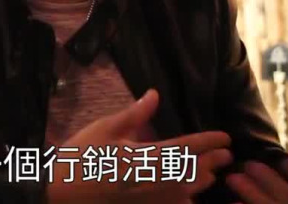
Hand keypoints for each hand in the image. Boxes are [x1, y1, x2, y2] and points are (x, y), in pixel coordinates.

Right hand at [47, 89, 233, 202]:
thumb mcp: (104, 129)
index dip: (210, 141)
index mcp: (146, 156)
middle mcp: (154, 180)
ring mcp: (149, 200)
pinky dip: (185, 200)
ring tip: (212, 174)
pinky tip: (187, 197)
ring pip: (188, 193)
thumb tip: (154, 94)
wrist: (60, 195)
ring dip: (202, 181)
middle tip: (227, 155)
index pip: (188, 147)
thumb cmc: (80, 158)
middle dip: (213, 162)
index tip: (225, 137)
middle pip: (194, 172)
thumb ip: (134, 114)